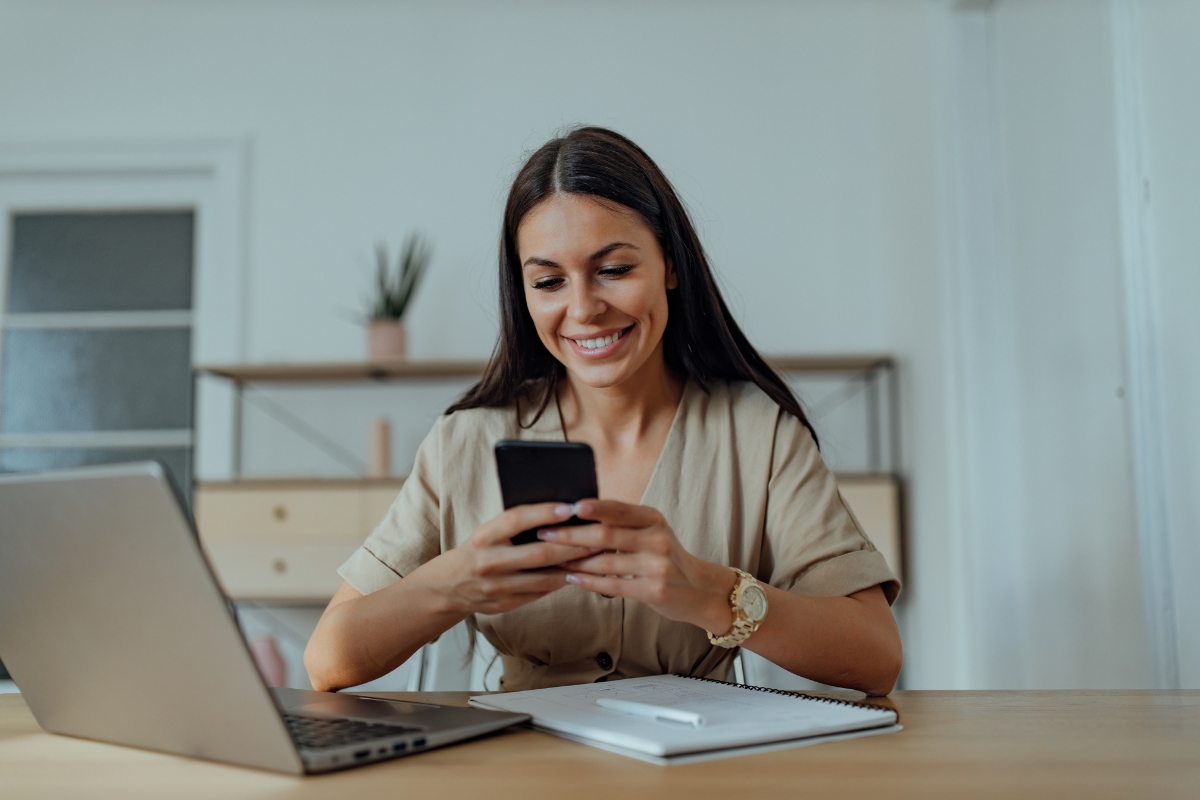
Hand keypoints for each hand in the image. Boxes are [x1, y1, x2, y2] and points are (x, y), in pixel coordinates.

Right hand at [414, 502, 596, 616]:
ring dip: (573, 566)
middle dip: (573, 545)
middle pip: (539, 553)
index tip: (570, 506)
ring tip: (596, 555)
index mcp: (484, 536)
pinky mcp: (505, 604)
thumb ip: (516, 524)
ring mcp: (497, 587)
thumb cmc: (479, 549)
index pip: (516, 520)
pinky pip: (540, 592)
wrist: (449, 586)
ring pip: (544, 577)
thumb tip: (561, 512)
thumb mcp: (489, 532)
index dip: (544, 513)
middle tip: (598, 536)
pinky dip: (561, 581)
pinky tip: (579, 573)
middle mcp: (489, 562)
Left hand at [538, 500, 737, 634]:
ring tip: (551, 558)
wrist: (699, 589)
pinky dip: (588, 582)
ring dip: (574, 561)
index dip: (592, 508)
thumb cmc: (664, 556)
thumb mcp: (652, 531)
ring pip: (606, 562)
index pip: (618, 509)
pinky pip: (613, 585)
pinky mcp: (655, 591)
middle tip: (544, 533)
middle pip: (607, 535)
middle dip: (572, 535)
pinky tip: (571, 578)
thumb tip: (577, 513)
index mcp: (654, 519)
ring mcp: (658, 566)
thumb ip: (622, 523)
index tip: (566, 507)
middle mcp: (658, 539)